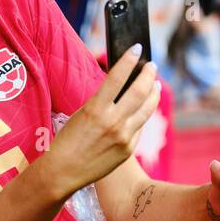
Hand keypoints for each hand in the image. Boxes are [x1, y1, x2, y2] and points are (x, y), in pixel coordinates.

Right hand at [45, 47, 160, 196]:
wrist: (63, 171)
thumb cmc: (66, 140)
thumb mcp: (81, 114)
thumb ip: (102, 101)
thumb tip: (120, 86)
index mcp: (96, 109)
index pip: (117, 77)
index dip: (129, 60)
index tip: (137, 48)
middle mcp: (113, 122)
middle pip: (140, 91)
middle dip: (149, 75)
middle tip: (152, 66)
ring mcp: (124, 137)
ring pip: (147, 109)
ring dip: (153, 94)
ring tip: (156, 85)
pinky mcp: (129, 149)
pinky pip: (139, 127)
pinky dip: (141, 115)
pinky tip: (141, 111)